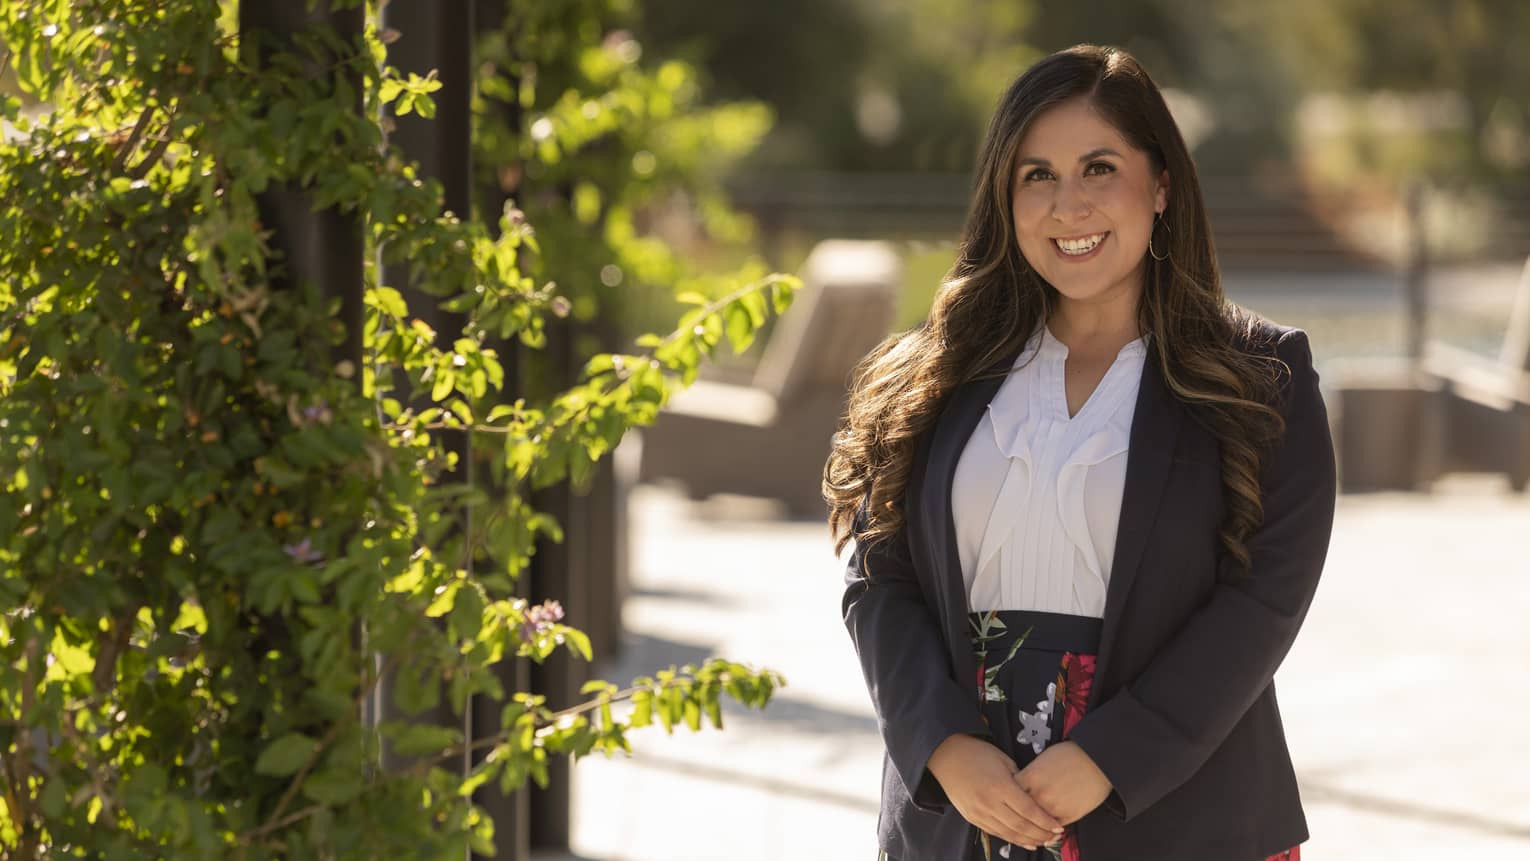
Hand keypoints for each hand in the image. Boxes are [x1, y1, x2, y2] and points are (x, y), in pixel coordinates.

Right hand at [927, 733, 1064, 850]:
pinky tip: (1025, 842)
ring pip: (1009, 834)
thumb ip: (1020, 780)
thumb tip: (1034, 795)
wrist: (946, 756)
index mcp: (1000, 786)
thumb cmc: (977, 752)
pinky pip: (996, 833)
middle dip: (1041, 834)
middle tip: (1056, 836)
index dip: (1045, 821)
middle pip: (1021, 826)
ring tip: (1044, 841)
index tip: (1059, 826)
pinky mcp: (972, 818)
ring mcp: (979, 812)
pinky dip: (1012, 839)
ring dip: (1029, 840)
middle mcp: (989, 803)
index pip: (1028, 810)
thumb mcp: (1003, 760)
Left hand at [1013, 740, 1112, 825]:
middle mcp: (1039, 794)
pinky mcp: (1067, 816)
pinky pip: (1052, 829)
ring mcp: (1052, 807)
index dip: (1007, 796)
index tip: (1008, 798)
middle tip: (1016, 814)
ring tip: (1031, 826)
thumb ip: (1027, 776)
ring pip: (1035, 824)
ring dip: (1032, 827)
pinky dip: (1048, 831)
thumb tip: (1017, 787)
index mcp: (1030, 777)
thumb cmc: (1070, 756)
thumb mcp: (1041, 760)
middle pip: (1019, 810)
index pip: (1009, 792)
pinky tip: (1046, 830)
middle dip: (1017, 813)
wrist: (1096, 760)